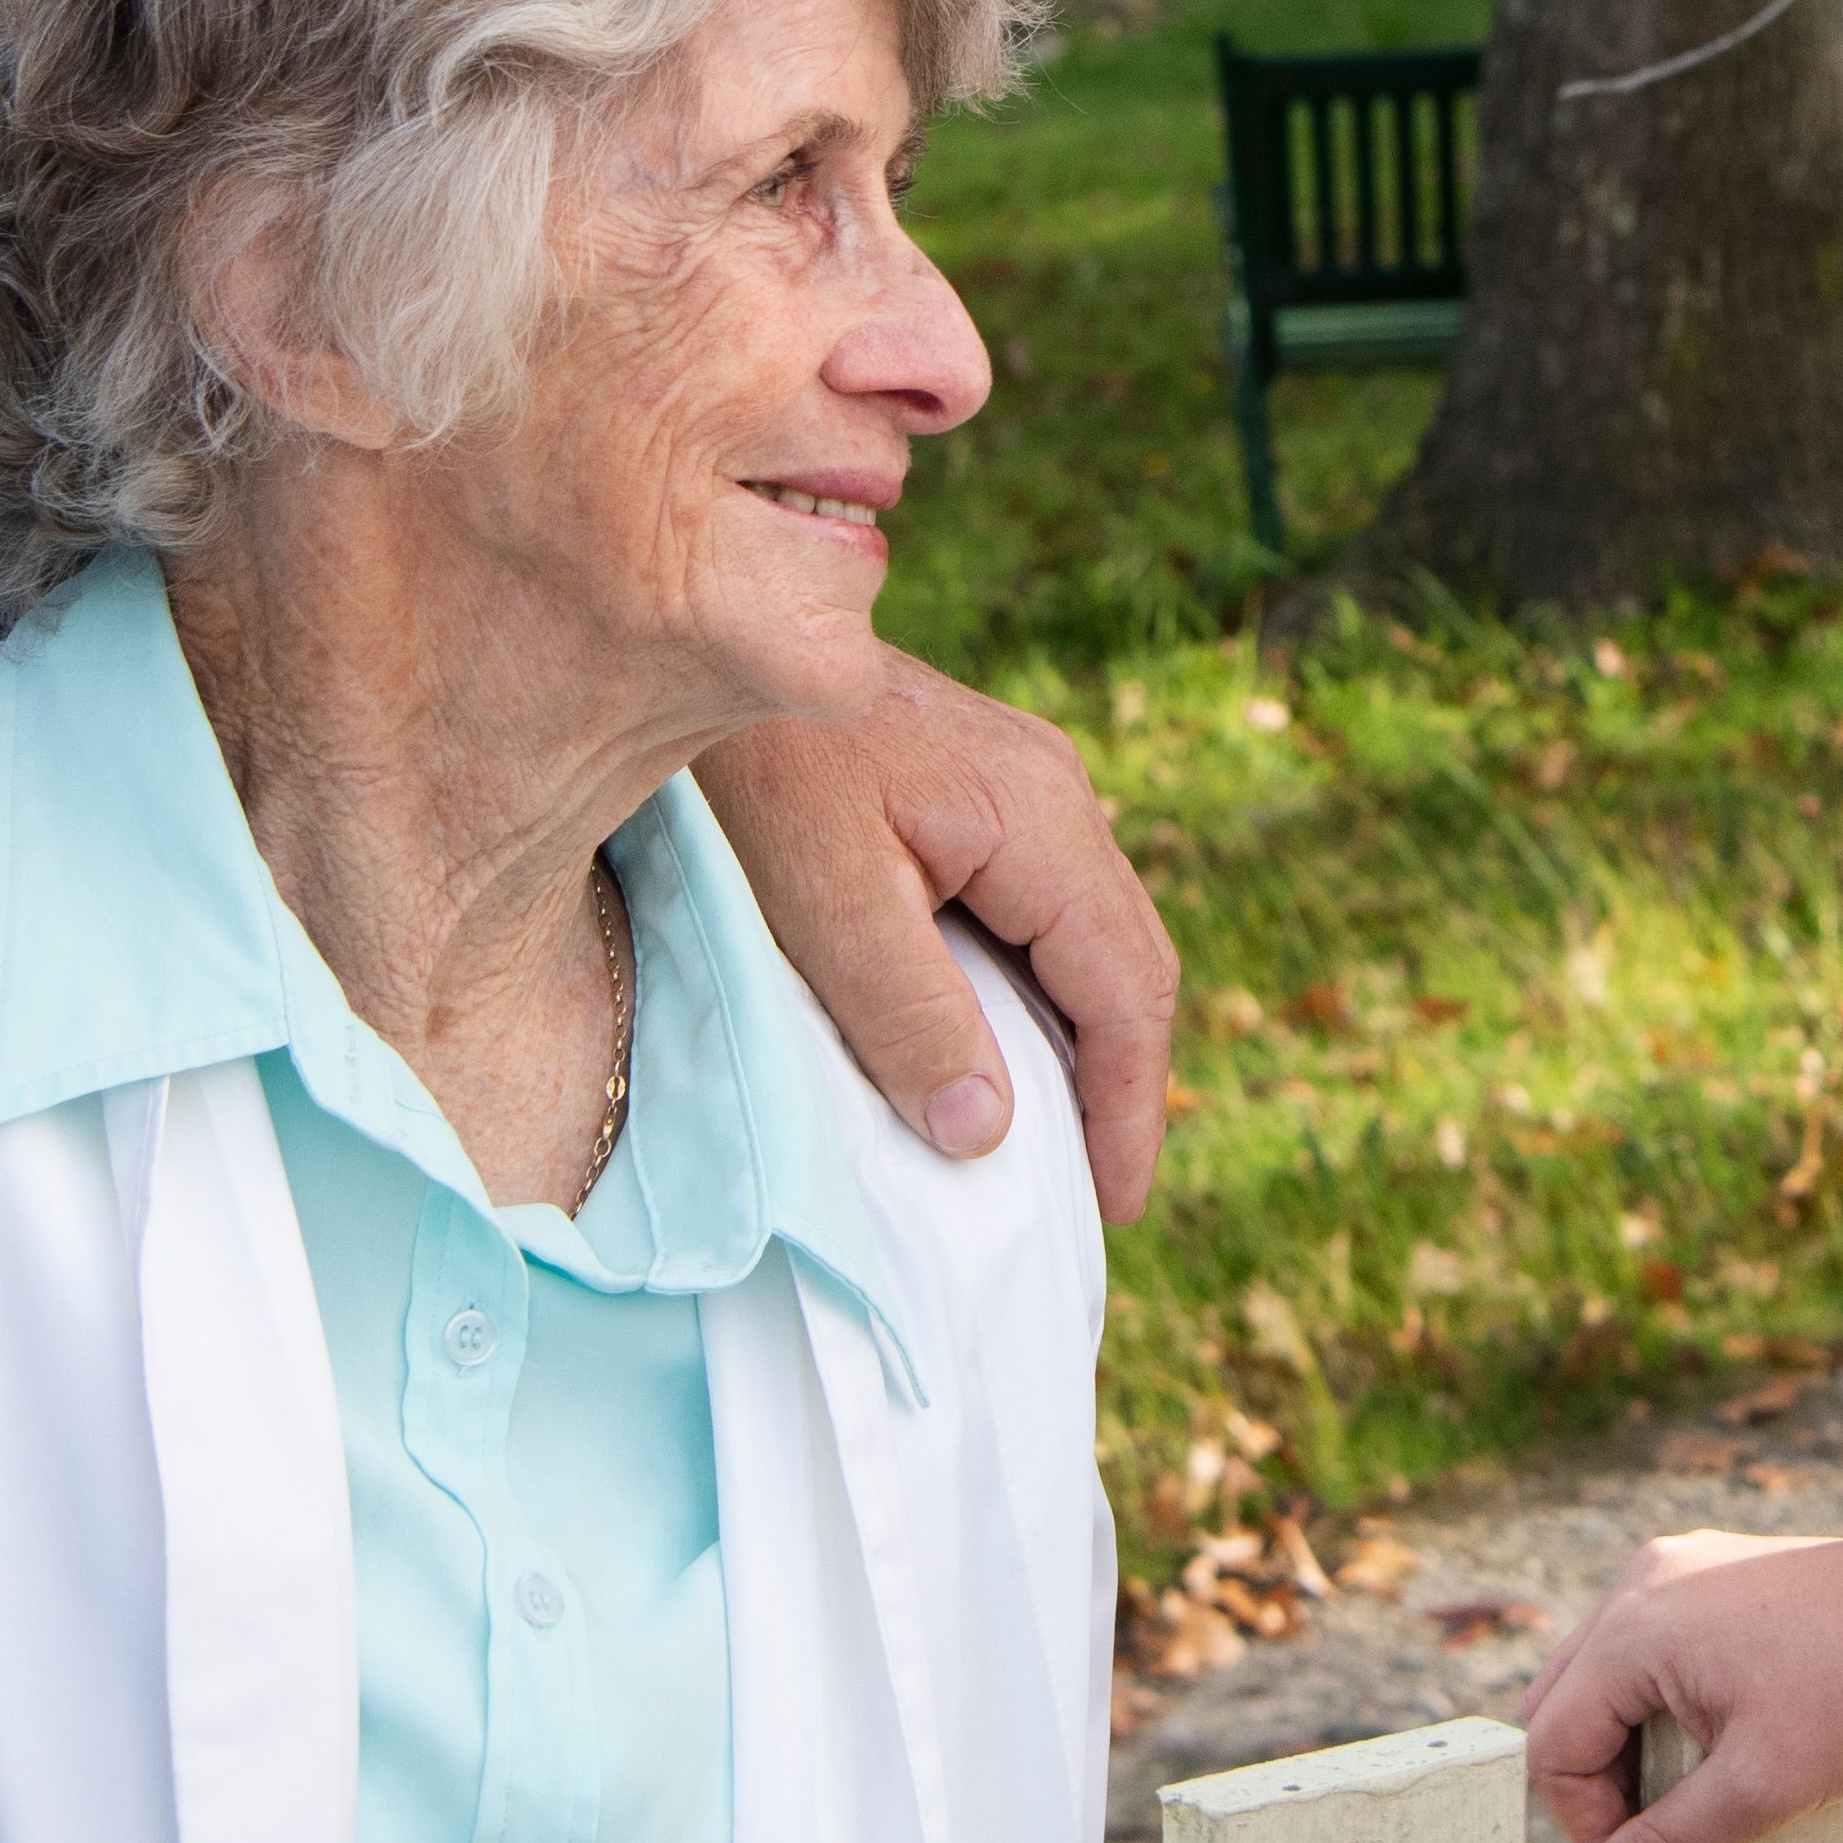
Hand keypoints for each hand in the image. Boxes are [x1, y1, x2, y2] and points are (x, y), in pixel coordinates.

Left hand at [701, 657, 1182, 1216]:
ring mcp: (1028, 785)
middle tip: (1094, 1188)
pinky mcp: (987, 791)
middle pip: (1130, 960)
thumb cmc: (756, 766)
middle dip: (1121, 1081)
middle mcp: (1059, 793)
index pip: (1127, 986)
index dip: (1129, 1105)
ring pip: (1092, 935)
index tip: (1112, 1203)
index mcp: (1042, 819)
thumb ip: (911, 1016)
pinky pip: (1046, 907)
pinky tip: (1000, 1041)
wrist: (712, 639)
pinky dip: (1040, 988)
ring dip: (1080, 1036)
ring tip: (1052, 1134)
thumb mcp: (824, 903)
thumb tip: (989, 1132)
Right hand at [1524, 1532, 1842, 1842]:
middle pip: (1564, 1702)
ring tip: (1697, 1787)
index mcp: (1632, 1629)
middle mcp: (1638, 1583)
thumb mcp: (1762, 1788)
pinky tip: (1718, 1733)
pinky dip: (1659, 1698)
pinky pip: (1648, 1642)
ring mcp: (1673, 1567)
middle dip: (1599, 1780)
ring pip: (1603, 1673)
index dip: (1585, 1821)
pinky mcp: (1709, 1569)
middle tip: (1664, 1830)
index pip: (1552, 1743)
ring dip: (1629, 1741)